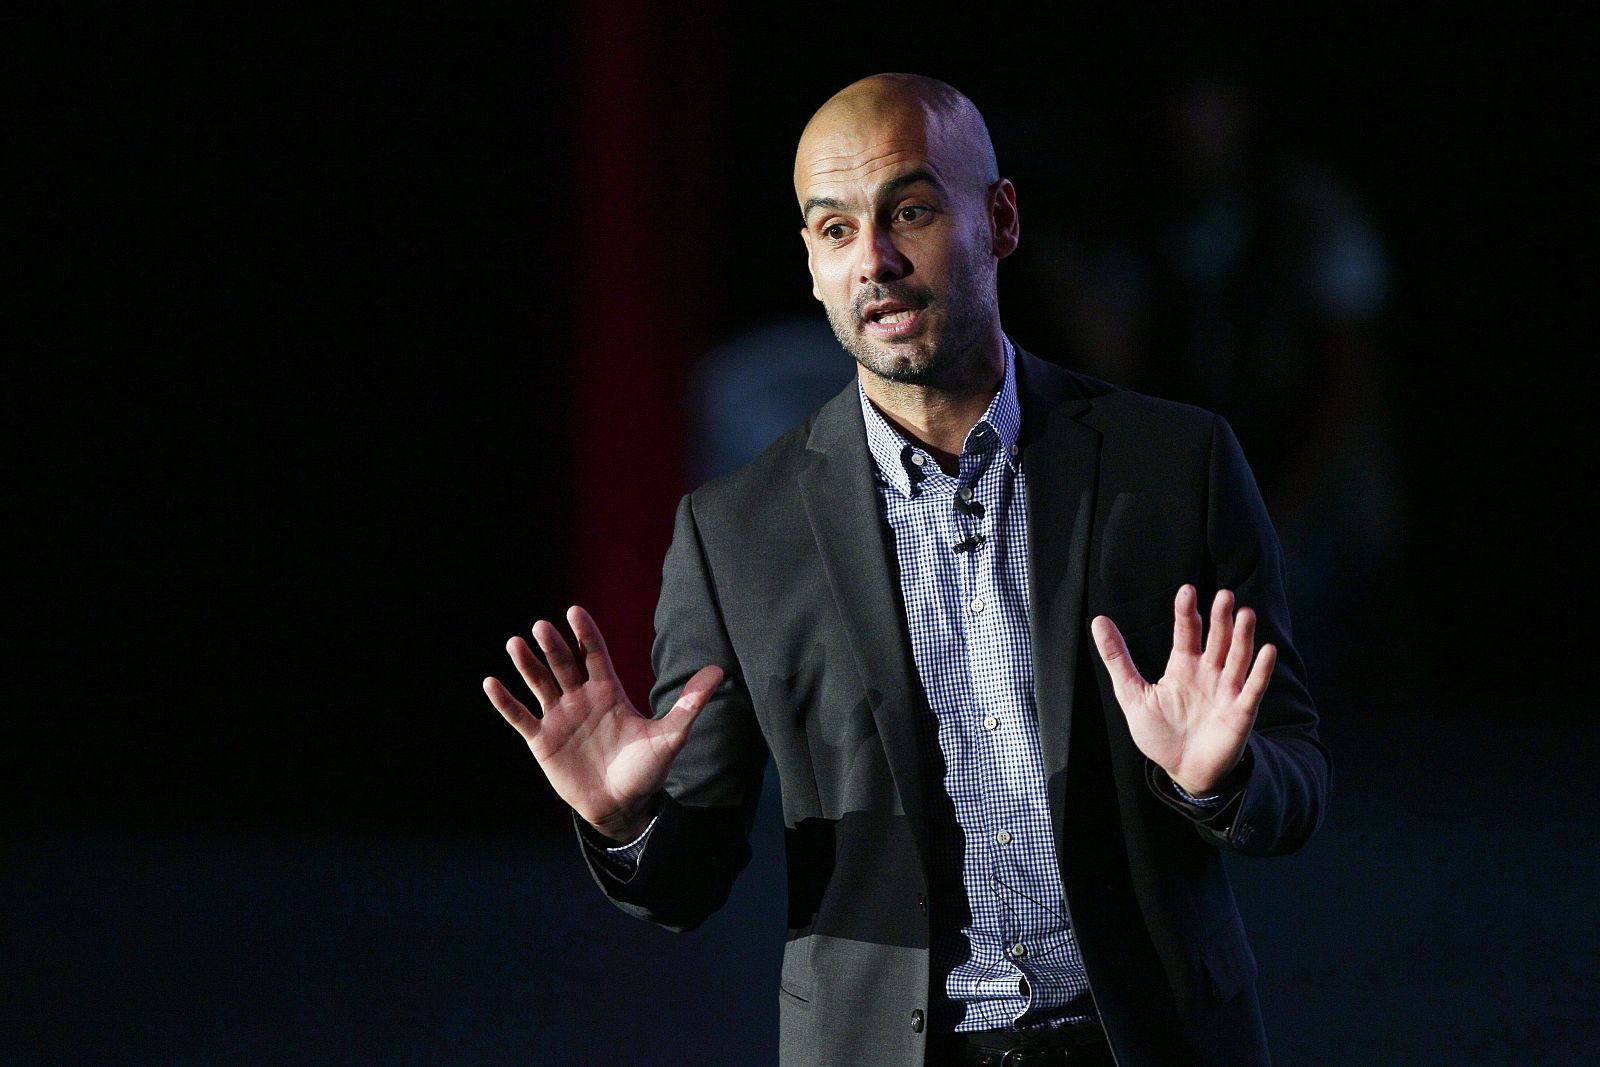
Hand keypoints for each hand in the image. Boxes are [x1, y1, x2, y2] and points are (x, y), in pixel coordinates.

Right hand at [482, 606, 722, 841]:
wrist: (622, 806)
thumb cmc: (646, 769)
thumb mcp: (670, 736)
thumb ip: (690, 703)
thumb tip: (720, 671)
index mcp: (608, 692)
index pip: (595, 654)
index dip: (585, 634)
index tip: (575, 611)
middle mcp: (580, 698)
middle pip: (564, 665)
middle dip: (553, 646)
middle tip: (542, 626)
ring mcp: (559, 717)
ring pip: (539, 684)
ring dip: (527, 665)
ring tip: (515, 643)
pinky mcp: (542, 741)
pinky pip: (520, 717)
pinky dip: (505, 701)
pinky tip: (491, 682)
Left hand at [1090, 585, 1275, 795]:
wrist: (1183, 770)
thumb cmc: (1160, 733)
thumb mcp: (1133, 694)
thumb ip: (1118, 659)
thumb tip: (1098, 621)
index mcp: (1183, 666)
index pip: (1187, 632)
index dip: (1187, 612)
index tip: (1186, 590)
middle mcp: (1208, 673)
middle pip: (1217, 639)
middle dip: (1221, 618)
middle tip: (1224, 595)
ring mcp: (1227, 691)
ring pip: (1238, 658)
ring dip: (1243, 637)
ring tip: (1245, 614)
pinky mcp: (1241, 712)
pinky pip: (1253, 688)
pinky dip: (1261, 671)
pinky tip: (1267, 651)